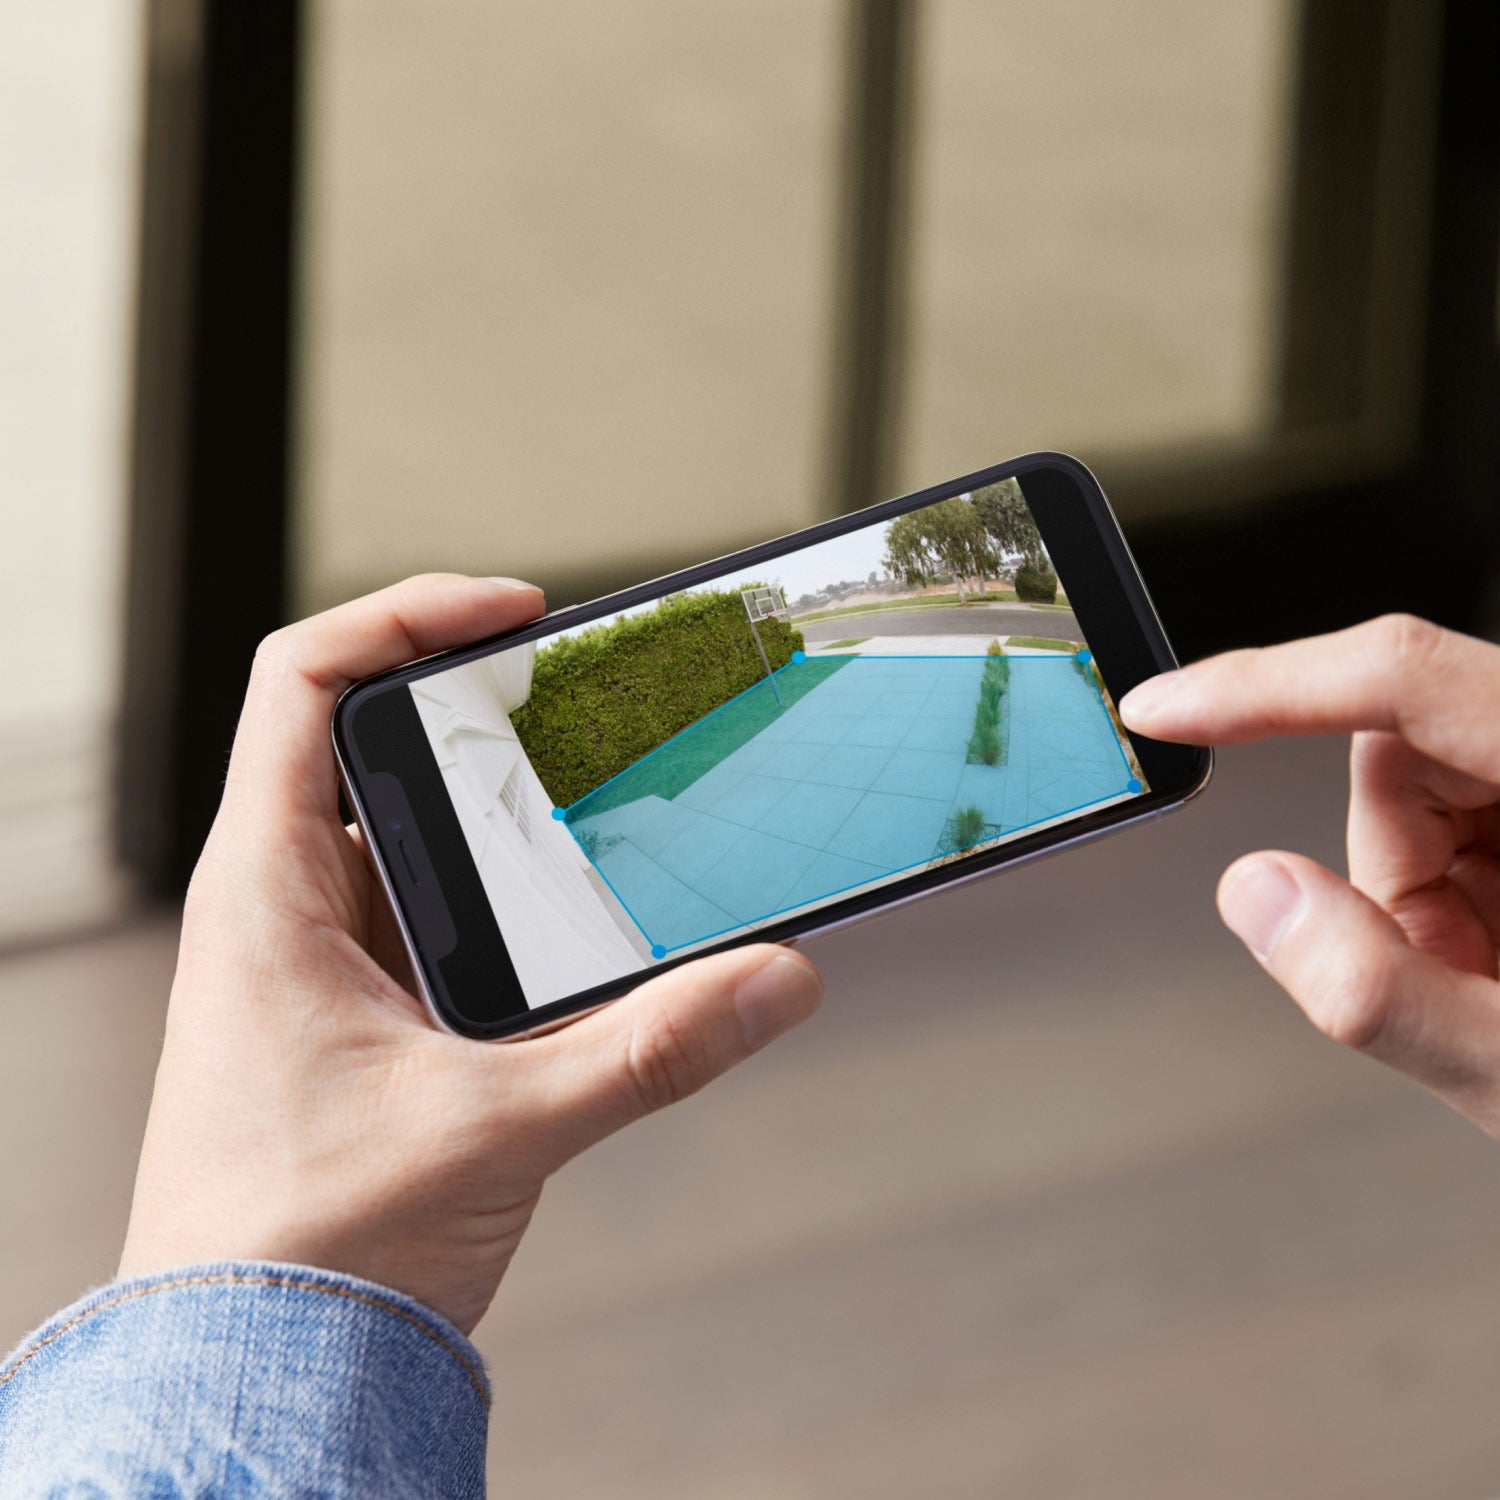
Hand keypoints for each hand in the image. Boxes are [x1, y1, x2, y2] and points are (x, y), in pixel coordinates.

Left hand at [118, 575, 823, 1333]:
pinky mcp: (363, 1015)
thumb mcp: (497, 1128)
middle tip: (592, 703)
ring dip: (506, 816)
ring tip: (605, 801)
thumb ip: (649, 1050)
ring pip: (418, 837)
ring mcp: (322, 960)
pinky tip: (579, 923)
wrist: (252, 1372)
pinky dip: (508, 898)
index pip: (306, 681)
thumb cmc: (301, 1249)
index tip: (516, 609)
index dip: (407, 613)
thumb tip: (777, 978)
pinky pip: (439, 916)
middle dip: (488, 714)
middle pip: (382, 744)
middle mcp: (284, 906)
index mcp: (266, 890)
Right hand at [1120, 615, 1499, 1135]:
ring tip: (1496, 981)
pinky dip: (1443, 896)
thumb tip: (1253, 890)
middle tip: (1453, 973)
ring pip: (1416, 786)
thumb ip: (1382, 990)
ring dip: (1417, 889)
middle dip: (1390, 862)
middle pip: (1406, 745)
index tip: (1168, 708)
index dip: (1271, 685)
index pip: (1411, 678)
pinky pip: (1451, 823)